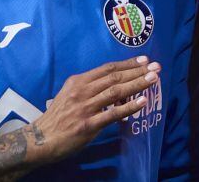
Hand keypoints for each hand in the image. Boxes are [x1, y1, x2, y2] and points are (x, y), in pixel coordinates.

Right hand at [31, 56, 160, 163]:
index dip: (127, 63)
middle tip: (156, 67)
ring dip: (137, 84)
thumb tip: (114, 83)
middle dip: (138, 71)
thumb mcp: (69, 94)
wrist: (41, 139)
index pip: (107, 69)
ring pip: (116, 92)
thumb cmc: (58, 116)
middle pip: (115, 77)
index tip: (144, 60)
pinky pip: (112, 114)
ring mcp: (85, 107)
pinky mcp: (88, 125)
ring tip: (154, 79)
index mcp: (78, 81)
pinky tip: (142, 102)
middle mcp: (82, 91)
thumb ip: (89, 87)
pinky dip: (129, 107)